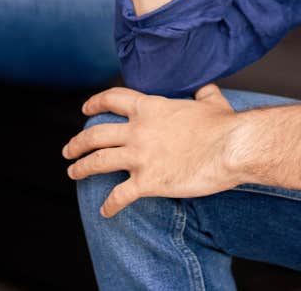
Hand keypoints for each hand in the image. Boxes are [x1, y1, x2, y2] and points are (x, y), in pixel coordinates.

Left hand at [63, 84, 239, 216]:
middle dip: (77, 142)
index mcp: (150, 109)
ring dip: (81, 168)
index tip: (85, 109)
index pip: (113, 100)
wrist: (231, 146)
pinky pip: (119, 196)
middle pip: (96, 134)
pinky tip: (105, 211)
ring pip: (98, 162)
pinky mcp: (148, 182)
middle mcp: (138, 131)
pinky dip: (110, 205)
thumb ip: (204, 93)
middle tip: (69, 150)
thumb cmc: (224, 125)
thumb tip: (206, 88)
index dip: (95, 103)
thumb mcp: (212, 102)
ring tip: (73, 173)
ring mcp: (140, 157)